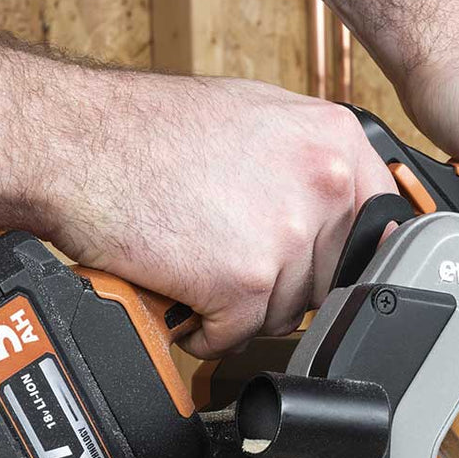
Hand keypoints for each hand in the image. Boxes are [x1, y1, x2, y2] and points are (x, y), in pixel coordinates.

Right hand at [48, 75, 396, 357]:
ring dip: (242, 305)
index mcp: (338, 142)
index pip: (380, 230)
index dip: (343, 257)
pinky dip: (207, 329)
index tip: (322, 267)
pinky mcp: (247, 281)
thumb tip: (356, 213)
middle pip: (330, 277)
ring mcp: (289, 234)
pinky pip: (240, 336)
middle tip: (232, 252)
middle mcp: (325, 185)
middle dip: (284, 282)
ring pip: (287, 312)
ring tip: (202, 261)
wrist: (78, 143)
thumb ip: (317, 165)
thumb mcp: (263, 121)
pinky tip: (185, 290)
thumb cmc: (155, 131)